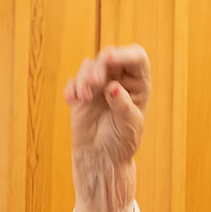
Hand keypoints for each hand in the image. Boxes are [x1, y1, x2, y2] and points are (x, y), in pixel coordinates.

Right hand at [64, 44, 149, 211]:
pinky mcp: (82, 92)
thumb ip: (122, 104)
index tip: (111, 58)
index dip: (124, 54)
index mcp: (139, 83)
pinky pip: (74, 82)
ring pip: (89, 66)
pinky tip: (71, 100)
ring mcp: (99, 83)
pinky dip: (72, 88)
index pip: (136, 58)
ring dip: (84, 78)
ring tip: (83, 97)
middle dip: (99, 67)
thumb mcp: (129, 125)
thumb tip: (112, 87)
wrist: (103, 157)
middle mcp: (120, 78)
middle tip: (94, 81)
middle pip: (109, 58)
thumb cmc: (122, 141)